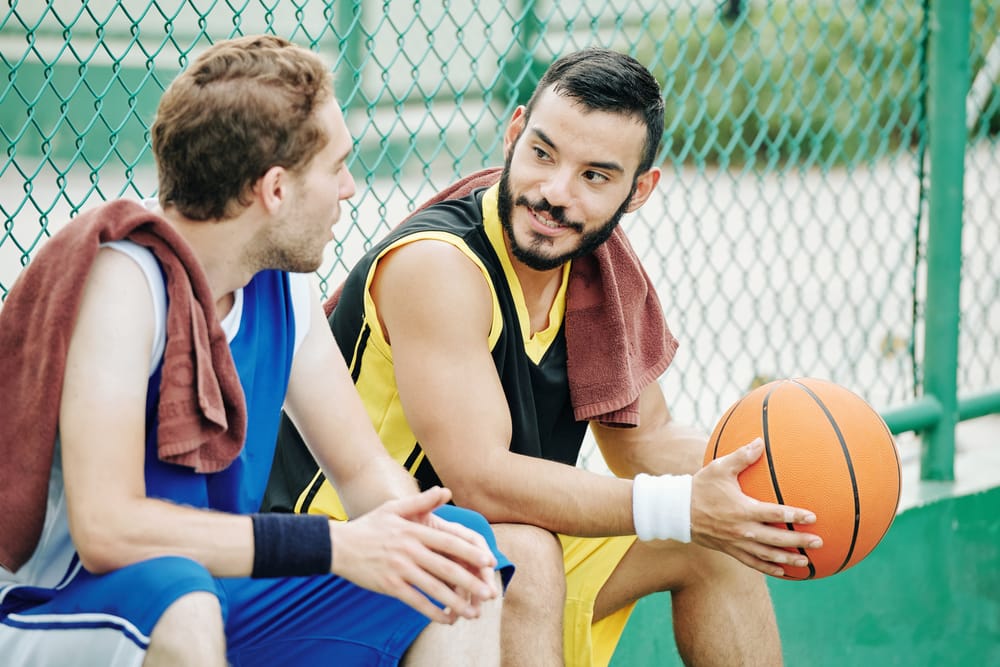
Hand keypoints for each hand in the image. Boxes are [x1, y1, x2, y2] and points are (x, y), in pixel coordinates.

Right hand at [329, 487, 499, 622]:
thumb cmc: (370, 526)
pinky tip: (447, 619)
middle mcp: (409, 550)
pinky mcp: (390, 586)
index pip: (449, 542)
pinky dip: (433, 612)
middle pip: (446, 568)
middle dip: (471, 582)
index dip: (471, 552)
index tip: (489, 561)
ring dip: (456, 602)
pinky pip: (416, 602)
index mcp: (414, 531)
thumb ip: (422, 502)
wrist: (339, 546)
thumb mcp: (394, 508)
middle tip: (489, 592)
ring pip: (433, 588)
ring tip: (473, 613)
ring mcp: (400, 569)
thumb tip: (446, 491)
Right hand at [690, 438, 821, 576]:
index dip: (795, 516)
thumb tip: (760, 441)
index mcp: (742, 510)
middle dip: (799, 541)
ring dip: (788, 560)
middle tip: (819, 542)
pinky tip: (782, 572)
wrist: (677, 511)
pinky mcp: (730, 550)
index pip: (775, 514)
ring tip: (805, 562)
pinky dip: (769, 568)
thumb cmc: (700, 487)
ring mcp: (736, 543)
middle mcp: (742, 530)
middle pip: (776, 540)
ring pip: (767, 556)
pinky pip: (753, 563)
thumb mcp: (719, 468)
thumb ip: (742, 456)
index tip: (813, 517)